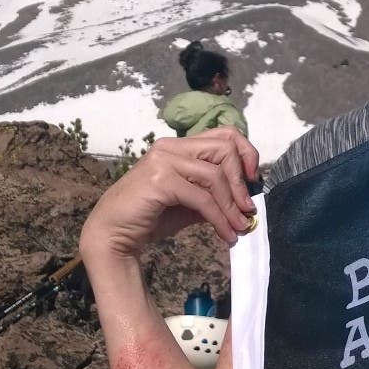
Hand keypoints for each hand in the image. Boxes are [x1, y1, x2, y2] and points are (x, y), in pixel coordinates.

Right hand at [80, 127, 260, 259]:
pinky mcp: (160, 180)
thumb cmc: (151, 216)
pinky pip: (202, 198)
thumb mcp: (191, 202)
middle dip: (241, 182)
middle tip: (248, 209)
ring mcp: (163, 161)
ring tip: (240, 227)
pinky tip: (226, 234)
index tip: (253, 180)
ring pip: (215, 175)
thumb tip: (245, 200)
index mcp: (179, 146)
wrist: (115, 233)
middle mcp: (170, 147)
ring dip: (232, 206)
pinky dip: (219, 218)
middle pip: (224, 149)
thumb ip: (214, 194)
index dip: (246, 153)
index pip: (224, 134)